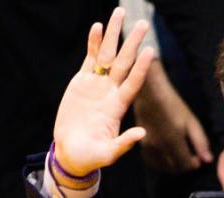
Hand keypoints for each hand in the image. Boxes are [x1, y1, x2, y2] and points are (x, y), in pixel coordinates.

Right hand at [51, 8, 154, 178]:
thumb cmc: (91, 157)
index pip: (133, 82)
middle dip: (132, 42)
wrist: (73, 153)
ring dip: (114, 35)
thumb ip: (124, 144)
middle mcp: (110, 92)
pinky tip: (98, 27)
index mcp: (118, 107)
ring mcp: (97, 85)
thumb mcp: (108, 154)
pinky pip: (90, 59)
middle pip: (124, 62)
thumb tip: (142, 134)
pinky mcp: (82, 82)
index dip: (141, 67)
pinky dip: (93, 43)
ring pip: (107, 55)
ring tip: (119, 13)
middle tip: (143, 23)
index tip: (151, 51)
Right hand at [134, 61, 211, 173]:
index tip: (197, 158)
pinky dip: (160, 163)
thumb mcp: (191, 121)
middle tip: (189, 156)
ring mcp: (148, 147)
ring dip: (172, 166)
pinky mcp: (141, 145)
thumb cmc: (173, 105)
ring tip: (178, 155)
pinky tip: (166, 154)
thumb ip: (200, 142)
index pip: (186, 166)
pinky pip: (152, 162)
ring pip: (162, 167)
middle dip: (184, 166)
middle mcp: (160, 148)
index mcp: (174, 142)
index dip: (194, 164)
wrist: (149, 94)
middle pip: (175, 169)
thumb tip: (207, 161)